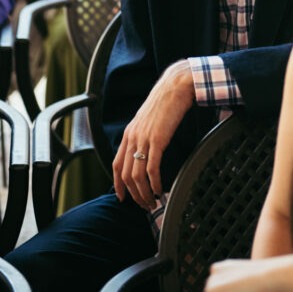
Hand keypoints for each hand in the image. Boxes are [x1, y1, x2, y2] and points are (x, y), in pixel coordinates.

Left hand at [112, 59, 194, 207]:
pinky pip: (152, 169)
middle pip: (126, 175)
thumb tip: (146, 150)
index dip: (117, 184)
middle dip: (134, 195)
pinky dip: (154, 184)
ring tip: (153, 202)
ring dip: (144, 194)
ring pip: (137, 176)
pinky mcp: (158, 140)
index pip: (116, 164)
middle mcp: (132, 137)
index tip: (122, 197)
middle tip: (144, 205)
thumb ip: (143, 134)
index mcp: (129, 133)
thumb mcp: (148, 119)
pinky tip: (160, 190)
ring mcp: (144, 139)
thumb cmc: (166, 101)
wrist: (176, 85)